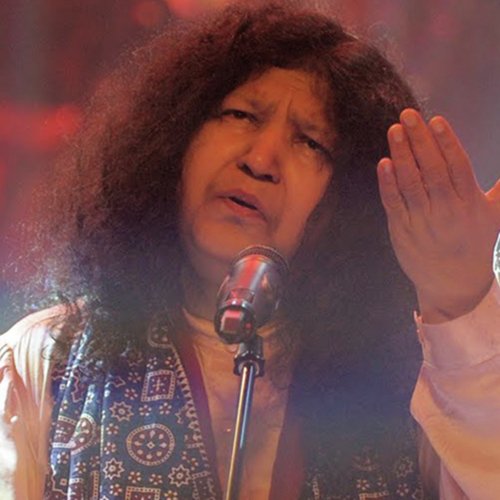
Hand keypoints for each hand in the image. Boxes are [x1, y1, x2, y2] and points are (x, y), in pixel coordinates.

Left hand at [377, 108, 499, 322]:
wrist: (453, 284)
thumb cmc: (474, 244)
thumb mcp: (494, 215)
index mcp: (469, 202)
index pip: (457, 165)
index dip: (446, 141)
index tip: (435, 120)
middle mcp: (447, 210)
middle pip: (432, 169)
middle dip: (420, 140)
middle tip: (408, 115)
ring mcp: (422, 220)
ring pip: (411, 183)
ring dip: (402, 155)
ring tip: (394, 131)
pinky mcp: (402, 230)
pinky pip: (394, 204)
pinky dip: (388, 184)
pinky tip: (383, 164)